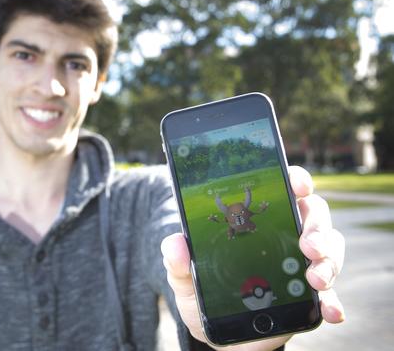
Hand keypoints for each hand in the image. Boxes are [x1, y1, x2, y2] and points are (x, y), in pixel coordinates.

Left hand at [161, 165, 344, 349]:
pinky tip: (329, 310)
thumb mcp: (185, 277)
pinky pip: (330, 293)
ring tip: (314, 278)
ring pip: (330, 248)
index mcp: (257, 220)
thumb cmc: (205, 293)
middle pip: (314, 215)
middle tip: (308, 245)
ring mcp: (301, 263)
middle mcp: (286, 234)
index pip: (283, 188)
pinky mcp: (310, 294)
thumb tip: (175, 243)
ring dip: (329, 261)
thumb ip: (177, 261)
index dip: (295, 180)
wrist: (218, 330)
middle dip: (317, 226)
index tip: (297, 183)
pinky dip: (333, 301)